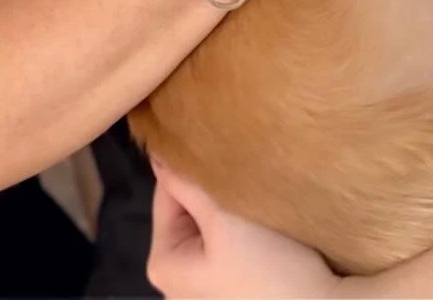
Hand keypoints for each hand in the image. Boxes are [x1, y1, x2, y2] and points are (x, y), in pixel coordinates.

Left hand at [147, 159, 339, 298]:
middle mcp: (177, 280)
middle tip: (242, 173)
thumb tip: (161, 152)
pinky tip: (261, 222)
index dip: (193, 167)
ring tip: (252, 194)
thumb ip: (188, 184)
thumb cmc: (271, 271)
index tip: (219, 147)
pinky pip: (228, 244)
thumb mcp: (224, 219)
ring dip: (229, 207)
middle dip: (212, 191)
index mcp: (163, 264)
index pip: (166, 193)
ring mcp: (205, 286)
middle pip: (189, 211)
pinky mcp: (232, 287)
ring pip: (211, 225)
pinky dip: (242, 229)